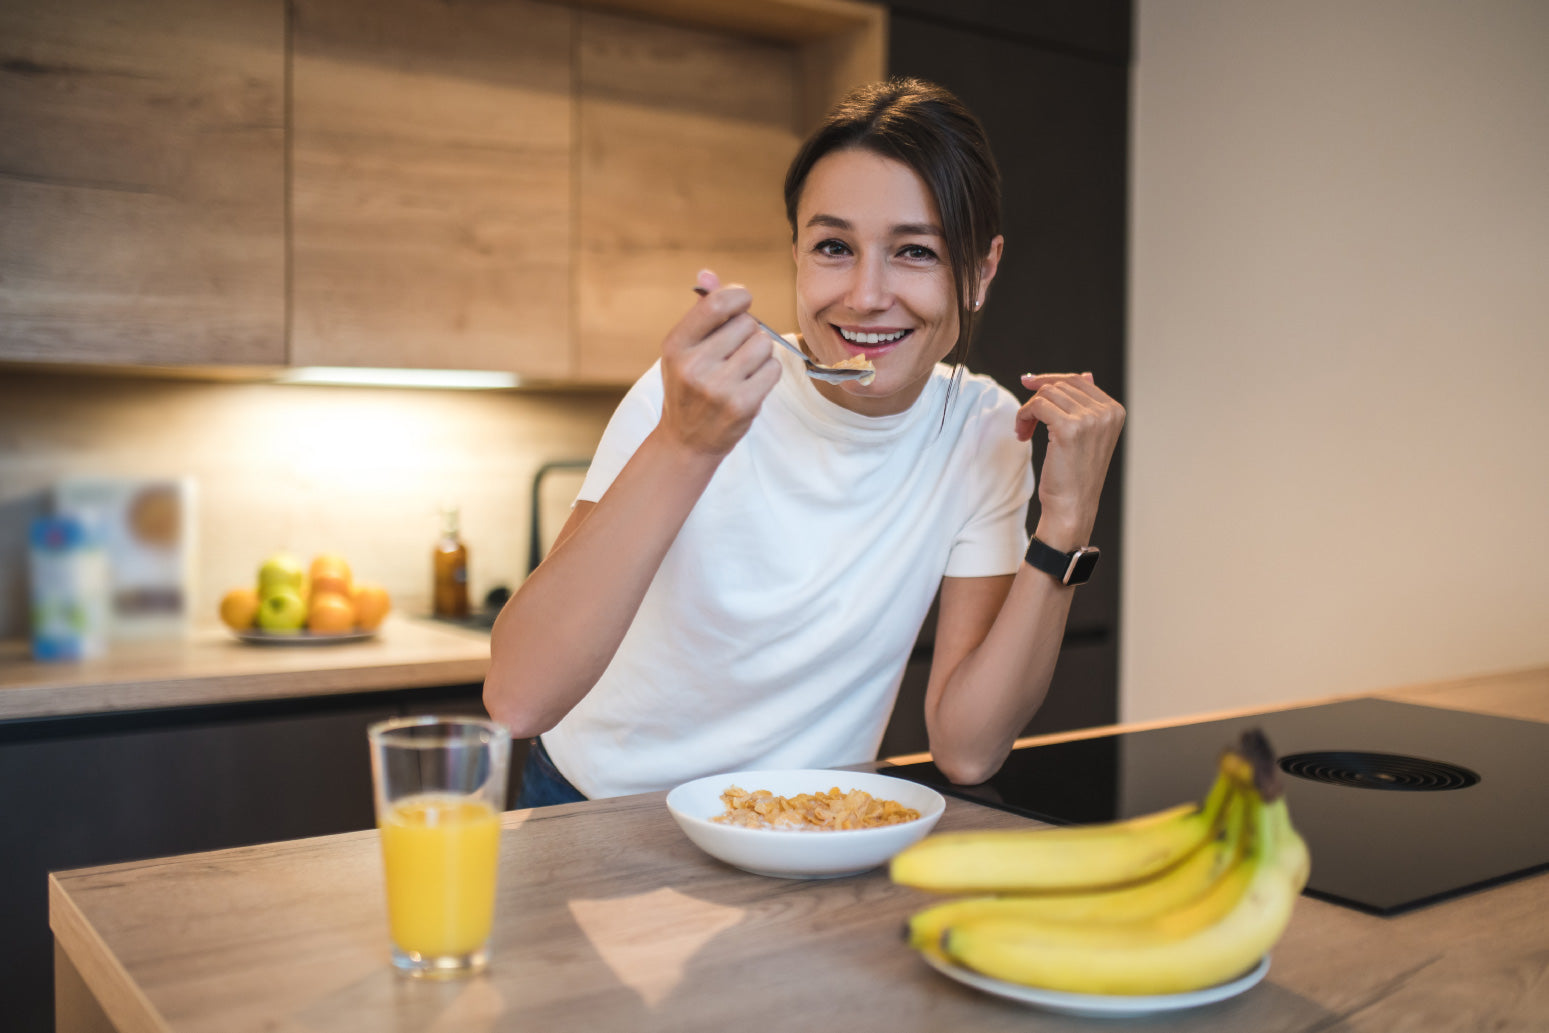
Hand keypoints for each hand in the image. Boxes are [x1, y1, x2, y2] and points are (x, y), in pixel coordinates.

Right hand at [658, 270, 781, 455]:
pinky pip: (773, 369)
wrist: (686, 441)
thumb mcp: (684, 350)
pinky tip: (751, 384)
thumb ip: (700, 312)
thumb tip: (708, 273)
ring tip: (742, 369)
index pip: (717, 303)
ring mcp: (718, 388)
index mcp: (676, 346)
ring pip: (764, 345)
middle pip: (747, 323)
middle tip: (734, 352)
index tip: (743, 302)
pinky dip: (768, 373)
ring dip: (760, 353)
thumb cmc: (689, 387)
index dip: (739, 296)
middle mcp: (694, 365)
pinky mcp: (741, 405)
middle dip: (748, 332)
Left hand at [1015, 372, 1125, 549]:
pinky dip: (1023, 416)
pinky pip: (1037, 406)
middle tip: (1025, 424)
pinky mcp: (1069, 428)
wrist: (1073, 507)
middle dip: (1037, 400)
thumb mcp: (1087, 436)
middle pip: (1060, 385)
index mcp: (1115, 411)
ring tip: (1024, 431)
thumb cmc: (1075, 475)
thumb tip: (1077, 375)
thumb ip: (1085, 405)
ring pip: (1046, 394)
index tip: (1028, 383)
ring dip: (1028, 411)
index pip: (1078, 379)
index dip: (1049, 380)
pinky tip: (1022, 434)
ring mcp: (1090, 419)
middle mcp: (1106, 412)